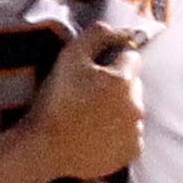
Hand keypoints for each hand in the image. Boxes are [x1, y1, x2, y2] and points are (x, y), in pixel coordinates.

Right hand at [26, 14, 146, 178]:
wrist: (46, 147)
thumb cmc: (56, 100)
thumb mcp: (70, 56)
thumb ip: (98, 34)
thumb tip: (121, 30)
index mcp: (123, 80)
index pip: (132, 58)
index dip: (113, 61)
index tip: (96, 72)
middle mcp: (136, 106)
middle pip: (134, 86)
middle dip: (117, 87)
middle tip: (89, 96)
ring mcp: (135, 131)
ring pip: (132, 111)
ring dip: (118, 111)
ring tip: (91, 118)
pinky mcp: (131, 152)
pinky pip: (132, 136)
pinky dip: (119, 135)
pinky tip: (97, 135)